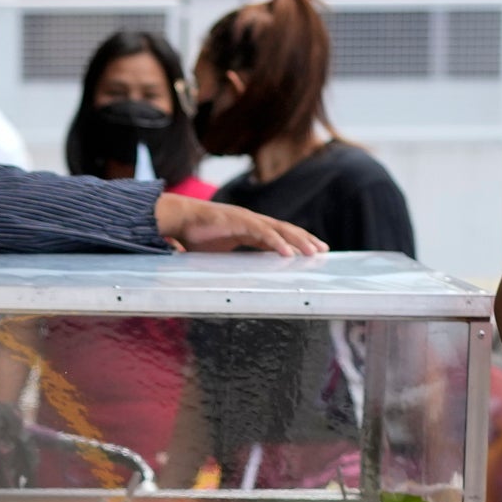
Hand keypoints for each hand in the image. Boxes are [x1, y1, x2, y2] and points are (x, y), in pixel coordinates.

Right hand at [156, 194, 325, 256]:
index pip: (279, 235)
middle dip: (306, 239)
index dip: (295, 242)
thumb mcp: (219, 254)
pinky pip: (263, 233)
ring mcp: (247, 219)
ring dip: (299, 241)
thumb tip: (235, 282)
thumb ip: (230, 263)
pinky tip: (289, 253)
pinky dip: (277, 243)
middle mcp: (252, 221)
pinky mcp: (239, 221)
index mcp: (249, 229)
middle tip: (323, 251)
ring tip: (314, 252)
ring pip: (280, 230)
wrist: (178, 219)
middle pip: (285, 230)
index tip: (311, 251)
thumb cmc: (194, 236)